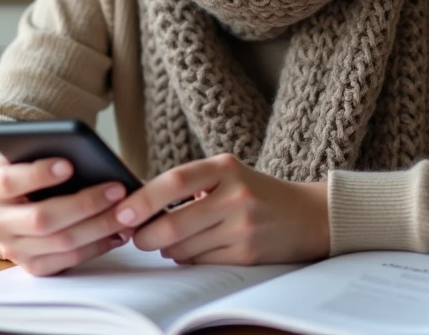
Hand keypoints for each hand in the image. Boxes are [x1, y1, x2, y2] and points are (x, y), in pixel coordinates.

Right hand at [0, 157, 134, 275]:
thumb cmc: (26, 171)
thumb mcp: (25, 156)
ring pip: (61, 242)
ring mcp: (12, 248)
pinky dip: (97, 246)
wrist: (10, 201)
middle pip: (42, 218)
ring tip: (126, 211)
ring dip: (99, 226)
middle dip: (85, 203)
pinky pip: (68, 260)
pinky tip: (118, 232)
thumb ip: (45, 154)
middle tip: (117, 189)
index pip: (10, 181)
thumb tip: (86, 157)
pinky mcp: (31, 266)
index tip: (69, 164)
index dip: (39, 174)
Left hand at [114, 153, 328, 265]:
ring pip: (184, 248)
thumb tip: (138, 206)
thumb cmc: (255, 192)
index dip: (143, 200)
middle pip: (173, 223)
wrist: (307, 215)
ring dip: (167, 249)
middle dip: (146, 236)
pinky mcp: (247, 254)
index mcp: (225, 167)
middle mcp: (235, 194)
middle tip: (136, 237)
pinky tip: (194, 249)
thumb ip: (188, 184)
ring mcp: (243, 226)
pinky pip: (201, 262)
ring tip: (171, 241)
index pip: (174, 181)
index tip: (121, 213)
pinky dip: (188, 259)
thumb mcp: (227, 174)